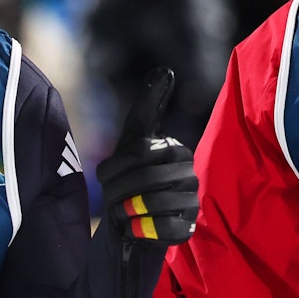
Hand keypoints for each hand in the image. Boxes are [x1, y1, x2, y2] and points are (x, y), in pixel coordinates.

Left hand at [96, 67, 198, 245]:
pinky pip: (165, 229)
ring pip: (154, 204)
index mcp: (177, 150)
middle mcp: (190, 174)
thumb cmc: (129, 175)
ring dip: (128, 211)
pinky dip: (142, 229)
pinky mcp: (188, 228)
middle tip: (113, 200)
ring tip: (124, 212)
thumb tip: (167, 69)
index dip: (115, 168)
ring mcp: (192, 202)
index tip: (106, 178)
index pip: (138, 153)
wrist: (127, 221)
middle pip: (145, 179)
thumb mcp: (133, 138)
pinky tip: (136, 227)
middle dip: (119, 192)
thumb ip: (148, 104)